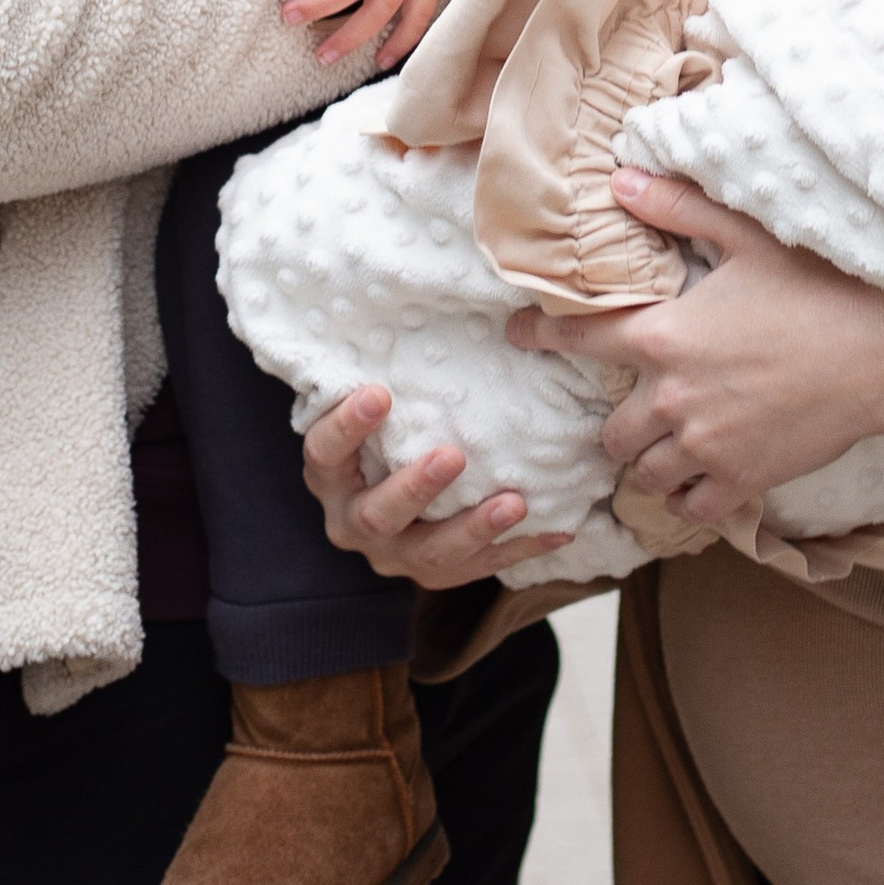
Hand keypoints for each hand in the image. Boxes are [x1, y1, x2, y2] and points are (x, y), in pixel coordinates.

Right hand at [301, 384, 573, 584]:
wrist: (385, 504)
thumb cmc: (382, 434)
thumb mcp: (368, 413)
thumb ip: (377, 384)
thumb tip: (408, 310)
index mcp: (330, 478)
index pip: (325, 453)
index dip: (347, 427)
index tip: (379, 393)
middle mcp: (354, 522)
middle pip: (378, 514)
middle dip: (416, 488)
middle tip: (453, 456)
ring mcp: (395, 555)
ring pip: (430, 554)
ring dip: (474, 528)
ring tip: (515, 502)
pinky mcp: (435, 574)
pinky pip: (479, 568)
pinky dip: (520, 550)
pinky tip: (558, 532)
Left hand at [510, 167, 883, 526]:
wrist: (882, 356)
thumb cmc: (817, 288)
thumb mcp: (746, 236)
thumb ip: (678, 208)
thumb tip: (620, 181)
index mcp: (667, 334)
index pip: (581, 337)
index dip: (539, 334)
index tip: (514, 332)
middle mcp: (674, 396)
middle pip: (611, 429)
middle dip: (618, 419)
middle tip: (639, 405)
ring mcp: (705, 446)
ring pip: (643, 472)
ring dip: (649, 458)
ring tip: (669, 442)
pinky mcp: (741, 481)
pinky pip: (686, 507)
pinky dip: (683, 496)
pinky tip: (696, 477)